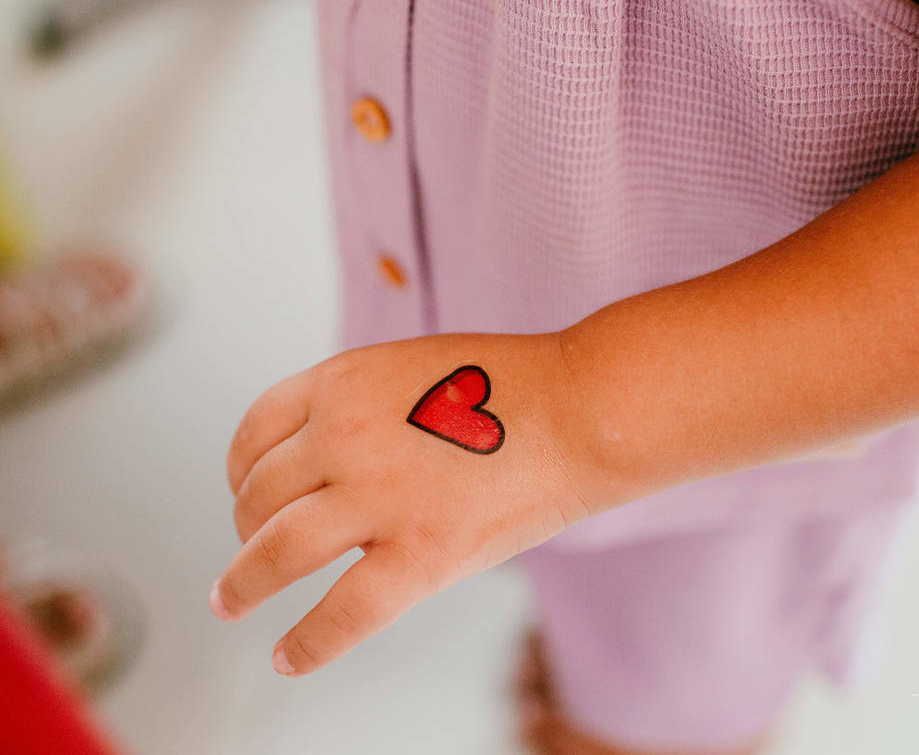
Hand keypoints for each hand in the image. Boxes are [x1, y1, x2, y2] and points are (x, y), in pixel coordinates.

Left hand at [211, 332, 590, 675]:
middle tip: (251, 549)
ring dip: (243, 582)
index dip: (240, 469)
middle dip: (245, 525)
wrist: (581, 408)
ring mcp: (378, 496)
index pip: (256, 431)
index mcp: (345, 381)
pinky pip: (342, 613)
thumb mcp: (415, 365)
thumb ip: (364, 406)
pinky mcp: (420, 553)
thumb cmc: (516, 387)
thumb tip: (327, 466)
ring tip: (232, 600)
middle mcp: (345, 434)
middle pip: (258, 493)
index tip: (243, 492)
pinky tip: (286, 657)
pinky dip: (306, 643)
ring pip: (275, 550)